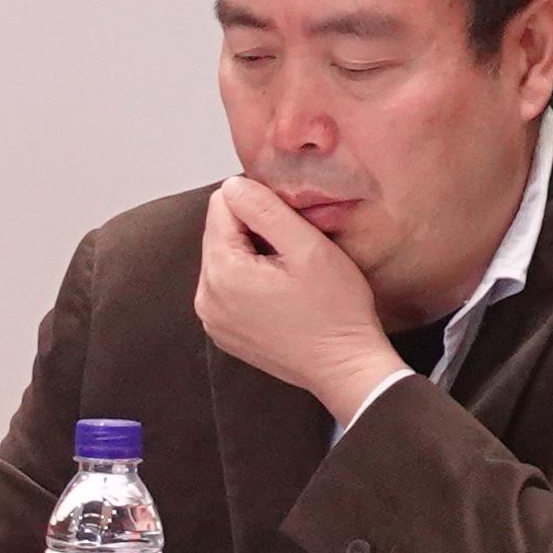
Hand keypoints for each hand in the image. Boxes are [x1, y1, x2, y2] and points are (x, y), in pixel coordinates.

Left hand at [194, 177, 409, 419]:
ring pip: (224, 259)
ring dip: (253, 255)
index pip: (221, 206)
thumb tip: (233, 185)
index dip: (258, 203)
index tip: (290, 223)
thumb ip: (265, 209)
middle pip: (219, 233)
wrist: (345, 366)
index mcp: (222, 272)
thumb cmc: (336, 310)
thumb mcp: (307, 247)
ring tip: (290, 273)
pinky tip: (281, 292)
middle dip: (254, 230)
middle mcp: (206, 298)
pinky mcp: (224, 331)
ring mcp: (213, 319)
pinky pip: (228, 288)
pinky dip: (250, 280)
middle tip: (295, 249)